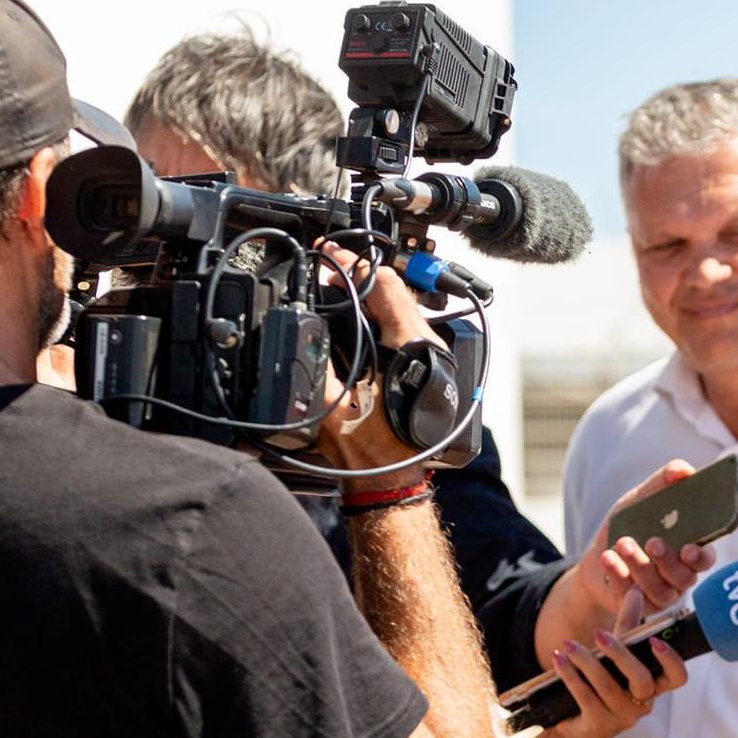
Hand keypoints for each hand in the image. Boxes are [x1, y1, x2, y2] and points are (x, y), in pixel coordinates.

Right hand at [312, 242, 441, 480]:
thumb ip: (316, 362)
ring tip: (339, 285)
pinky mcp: (428, 366)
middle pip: (396, 290)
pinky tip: (360, 313)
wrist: (393, 482)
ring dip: (371, 292)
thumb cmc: (371, 453)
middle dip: (359, 274)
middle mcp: (429, 347)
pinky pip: (406, 325)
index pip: (385, 285)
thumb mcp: (331, 403)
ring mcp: (434, 356)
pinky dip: (382, 312)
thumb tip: (303, 325)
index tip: (329, 254)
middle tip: (328, 268)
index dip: (353, 264)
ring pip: (403, 306)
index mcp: (411, 348)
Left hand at [539, 590, 688, 737]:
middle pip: (642, 680)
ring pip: (609, 686)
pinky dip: (571, 676)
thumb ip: (628, 626)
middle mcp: (642, 705)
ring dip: (586, 661)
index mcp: (653, 687)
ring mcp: (621, 719)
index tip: (655, 640)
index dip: (671, 660)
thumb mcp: (614, 655)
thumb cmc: (599, 687)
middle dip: (621, 655)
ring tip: (567, 644)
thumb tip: (636, 591)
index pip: (677, 678)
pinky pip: (586, 697)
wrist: (569, 728)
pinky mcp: (598, 726)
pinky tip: (559, 659)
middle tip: (599, 634)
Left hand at [573, 462, 716, 616]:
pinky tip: (608, 558)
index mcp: (688, 552)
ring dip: (639, 565)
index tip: (689, 548)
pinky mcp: (635, 608)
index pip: (705, 559)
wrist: (596, 557)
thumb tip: (684, 470)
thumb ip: (663, 483)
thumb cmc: (628, 527)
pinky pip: (631, 598)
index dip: (701, 557)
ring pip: (658, 590)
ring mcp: (658, 596)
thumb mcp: (640, 500)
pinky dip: (619, 576)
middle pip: (683, 577)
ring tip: (622, 543)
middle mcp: (678, 578)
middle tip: (652, 541)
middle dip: (667, 560)